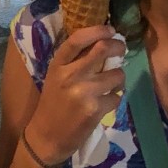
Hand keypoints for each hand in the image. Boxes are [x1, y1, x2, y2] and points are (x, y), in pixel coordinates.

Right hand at [22, 26, 125, 165]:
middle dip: (118, 46)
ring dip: (119, 78)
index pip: (78, 39)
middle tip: (121, 49)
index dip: (98, 30)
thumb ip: (74, 62)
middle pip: (103, 49)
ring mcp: (84, 92)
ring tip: (111, 84)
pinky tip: (104, 104)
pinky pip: (117, 96)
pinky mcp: (95, 109)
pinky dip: (114, 99)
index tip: (110, 30)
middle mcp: (70, 75)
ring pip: (117, 74)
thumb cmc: (52, 105)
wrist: (46, 137)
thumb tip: (102, 44)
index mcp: (58, 65)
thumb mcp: (56, 78)